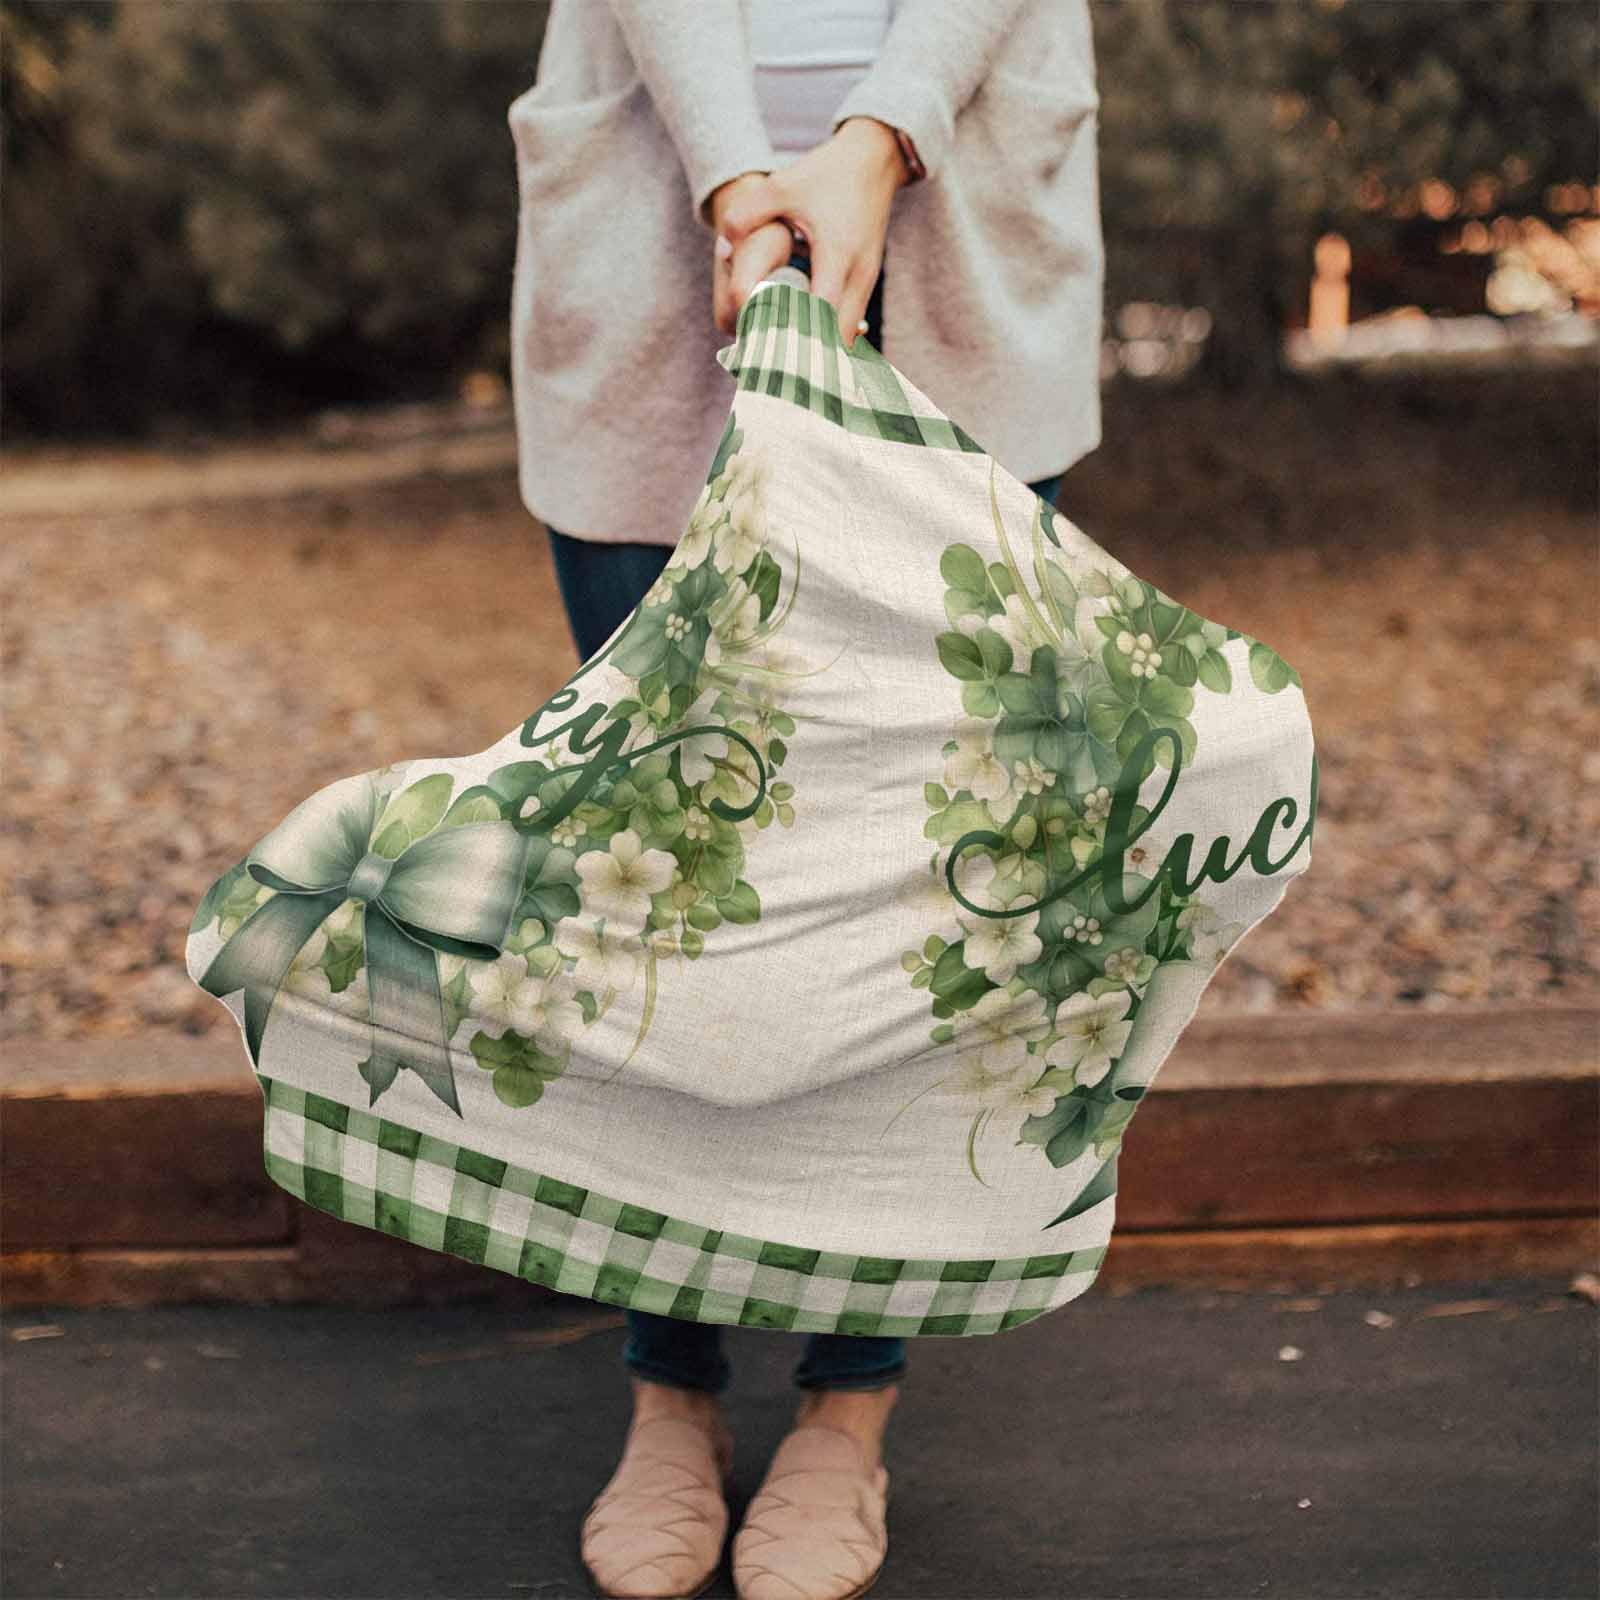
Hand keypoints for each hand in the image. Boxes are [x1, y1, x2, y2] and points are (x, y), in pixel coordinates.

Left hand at [714, 118, 909, 346]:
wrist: (874, 160)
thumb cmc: (827, 174)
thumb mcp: (782, 186)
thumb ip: (746, 214)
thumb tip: (722, 249)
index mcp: (837, 254)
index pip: (821, 315)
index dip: (798, 339)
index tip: (771, 357)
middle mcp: (858, 275)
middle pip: (838, 338)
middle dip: (809, 358)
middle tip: (773, 370)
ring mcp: (867, 282)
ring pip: (847, 336)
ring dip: (820, 350)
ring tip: (785, 364)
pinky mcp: (866, 283)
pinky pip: (849, 324)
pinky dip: (829, 337)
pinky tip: (803, 344)